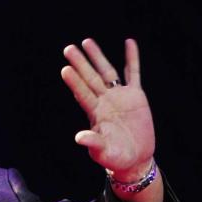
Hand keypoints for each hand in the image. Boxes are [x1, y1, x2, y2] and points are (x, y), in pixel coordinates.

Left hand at [60, 38, 155, 179]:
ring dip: (98, 57)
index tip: (65, 69)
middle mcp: (105, 102)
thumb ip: (93, 143)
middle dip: (81, 63)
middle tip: (68, 48)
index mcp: (96, 114)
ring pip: (107, 72)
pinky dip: (132, 58)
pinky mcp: (135, 96)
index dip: (75, 82)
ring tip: (87, 42)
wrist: (135, 159)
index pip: (83, 94)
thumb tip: (79, 138)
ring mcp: (119, 96)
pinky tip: (129, 42)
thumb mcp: (104, 152)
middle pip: (91, 78)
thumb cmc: (116, 158)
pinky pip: (133, 73)